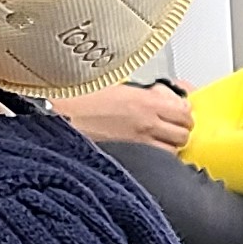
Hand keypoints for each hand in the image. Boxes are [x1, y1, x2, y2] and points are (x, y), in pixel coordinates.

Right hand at [56, 81, 193, 148]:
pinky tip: (149, 150)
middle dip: (181, 129)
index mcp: (145, 100)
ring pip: (173, 150)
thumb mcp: (117, 83)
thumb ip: (144, 91)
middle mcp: (147, 122)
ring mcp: (139, 141)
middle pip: (184, 132)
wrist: (57, 113)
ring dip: (171, 144)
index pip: (185, 110)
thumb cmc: (79, 96)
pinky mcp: (128, 155)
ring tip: (160, 139)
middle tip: (172, 125)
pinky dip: (158, 157)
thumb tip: (162, 92)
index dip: (185, 111)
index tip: (179, 110)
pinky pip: (156, 160)